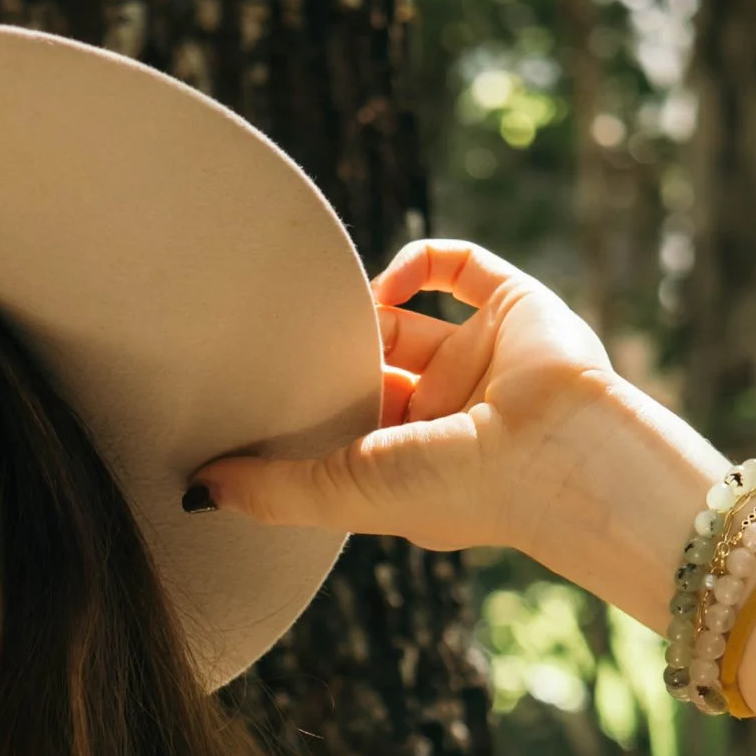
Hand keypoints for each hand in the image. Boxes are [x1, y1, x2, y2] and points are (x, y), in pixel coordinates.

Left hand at [187, 235, 722, 622]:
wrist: (559, 452)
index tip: (256, 396)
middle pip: (370, 367)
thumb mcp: (344, 493)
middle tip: (279, 340)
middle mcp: (447, 412)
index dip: (306, 409)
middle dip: (329, 354)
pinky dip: (419, 261)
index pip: (346, 428)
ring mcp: (480, 356)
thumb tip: (196, 491)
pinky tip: (388, 279)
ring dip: (364, 308)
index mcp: (412, 463)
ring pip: (406, 318)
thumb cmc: (460, 489)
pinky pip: (459, 266)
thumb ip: (272, 492)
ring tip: (326, 308)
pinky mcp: (513, 305)